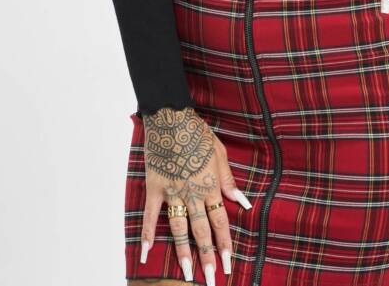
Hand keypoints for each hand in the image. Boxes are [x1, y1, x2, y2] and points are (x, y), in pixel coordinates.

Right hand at [139, 106, 252, 283]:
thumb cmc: (197, 133)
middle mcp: (192, 192)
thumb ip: (229, 179)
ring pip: (178, 228)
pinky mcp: (154, 187)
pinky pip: (149, 215)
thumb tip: (241, 201)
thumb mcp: (219, 152)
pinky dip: (147, 234)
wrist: (171, 117)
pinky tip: (146, 253)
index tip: (229, 264)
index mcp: (210, 184)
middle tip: (212, 279)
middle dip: (207, 256)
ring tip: (187, 274)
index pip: (220, 221)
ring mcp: (172, 192)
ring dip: (183, 252)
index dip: (225, 244)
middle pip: (201, 230)